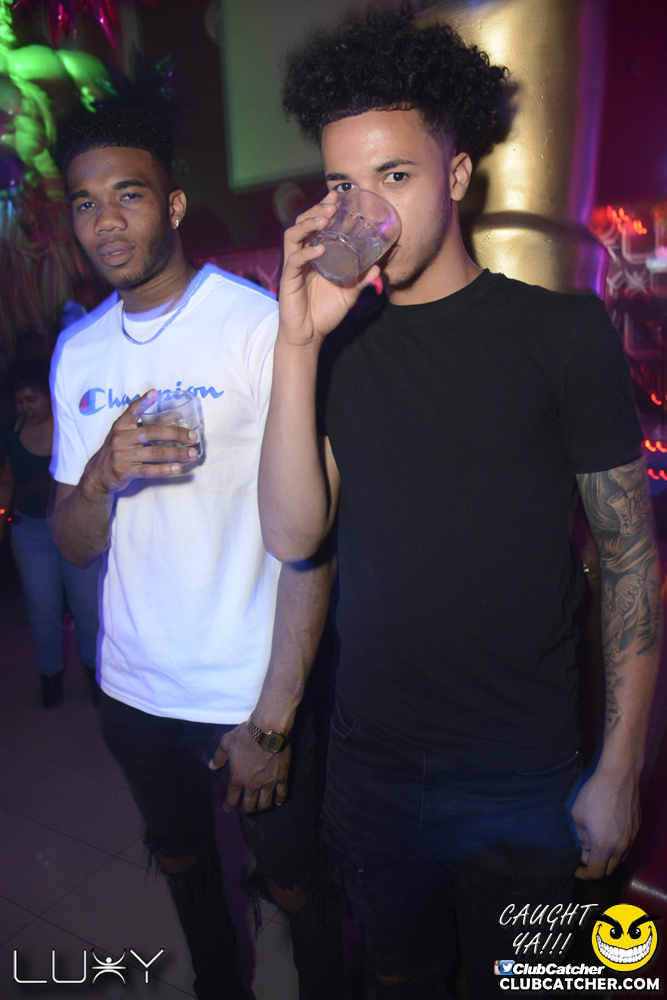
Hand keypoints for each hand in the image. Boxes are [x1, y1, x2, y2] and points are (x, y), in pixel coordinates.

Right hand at [81, 389, 198, 497]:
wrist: (98, 474)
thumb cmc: (117, 450)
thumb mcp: (125, 434)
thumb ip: (147, 424)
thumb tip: (176, 415)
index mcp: (121, 427)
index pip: (132, 411)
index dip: (142, 402)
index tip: (154, 393)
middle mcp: (121, 439)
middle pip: (152, 433)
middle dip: (175, 433)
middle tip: (192, 437)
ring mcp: (123, 455)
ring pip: (155, 453)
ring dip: (176, 453)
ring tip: (191, 454)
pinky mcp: (126, 471)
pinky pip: (149, 470)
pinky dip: (164, 469)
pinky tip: (177, 468)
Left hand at [208, 722, 290, 813]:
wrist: (269, 729)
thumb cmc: (246, 735)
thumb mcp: (226, 742)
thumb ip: (219, 756)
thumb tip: (211, 765)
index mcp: (238, 777)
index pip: (232, 799)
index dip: (228, 806)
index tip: (228, 808)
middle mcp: (252, 784)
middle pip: (249, 806)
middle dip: (246, 810)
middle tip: (245, 808)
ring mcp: (268, 782)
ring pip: (265, 804)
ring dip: (261, 808)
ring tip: (260, 806)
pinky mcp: (282, 777)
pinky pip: (283, 793)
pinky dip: (280, 799)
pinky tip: (278, 801)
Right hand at [278, 190, 379, 348]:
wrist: (309, 335)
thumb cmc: (325, 312)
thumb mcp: (349, 293)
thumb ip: (362, 280)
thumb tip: (379, 266)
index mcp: (315, 254)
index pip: (316, 224)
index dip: (324, 207)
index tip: (338, 196)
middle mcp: (302, 256)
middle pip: (302, 223)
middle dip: (316, 209)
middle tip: (332, 203)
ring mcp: (294, 266)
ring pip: (293, 235)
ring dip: (308, 223)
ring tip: (324, 218)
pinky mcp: (288, 280)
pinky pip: (294, 260)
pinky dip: (306, 253)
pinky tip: (319, 249)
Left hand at [571, 767, 640, 878]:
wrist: (618, 777)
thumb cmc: (594, 794)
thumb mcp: (578, 815)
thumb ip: (581, 836)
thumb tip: (585, 847)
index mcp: (603, 846)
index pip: (596, 872)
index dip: (585, 875)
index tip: (578, 870)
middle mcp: (620, 846)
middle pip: (609, 868)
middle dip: (596, 867)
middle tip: (585, 855)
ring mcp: (631, 838)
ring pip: (620, 858)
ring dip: (607, 858)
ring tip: (596, 845)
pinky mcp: (637, 828)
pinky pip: (627, 845)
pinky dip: (617, 847)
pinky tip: (608, 834)